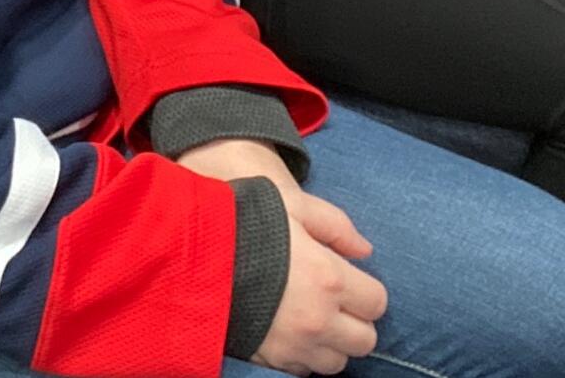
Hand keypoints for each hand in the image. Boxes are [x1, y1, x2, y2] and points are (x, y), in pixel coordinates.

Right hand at [177, 141, 383, 374]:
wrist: (187, 251)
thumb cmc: (241, 220)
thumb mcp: (292, 204)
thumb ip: (335, 225)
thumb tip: (365, 251)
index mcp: (330, 277)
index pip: (377, 302)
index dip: (365, 290)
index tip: (348, 280)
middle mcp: (318, 319)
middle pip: (365, 341)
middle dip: (354, 322)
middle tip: (333, 302)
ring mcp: (293, 344)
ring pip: (337, 362)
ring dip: (330, 343)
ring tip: (310, 319)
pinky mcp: (269, 359)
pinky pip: (303, 370)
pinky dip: (302, 355)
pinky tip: (287, 331)